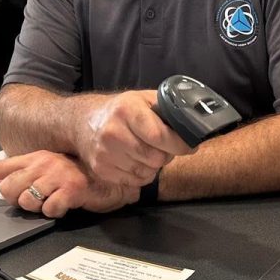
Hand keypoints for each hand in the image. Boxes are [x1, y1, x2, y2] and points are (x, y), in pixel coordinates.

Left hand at [0, 150, 134, 217]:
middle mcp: (42, 162)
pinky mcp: (70, 188)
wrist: (110, 178)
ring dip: (39, 207)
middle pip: (9, 190)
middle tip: (40, 196)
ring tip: (55, 198)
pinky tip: (66, 203)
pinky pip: (49, 210)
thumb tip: (7, 190)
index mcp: (34, 158)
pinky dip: (56, 212)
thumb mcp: (49, 171)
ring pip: (27, 202)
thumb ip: (27, 177)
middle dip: (20, 200)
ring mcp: (56, 174)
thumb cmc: (78, 177)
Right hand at [76, 90, 193, 188]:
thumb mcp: (143, 99)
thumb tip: (195, 122)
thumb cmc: (122, 110)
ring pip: (147, 171)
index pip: (160, 136)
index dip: (180, 144)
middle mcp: (113, 132)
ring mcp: (105, 153)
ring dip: (154, 165)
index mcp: (127, 110)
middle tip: (165, 146)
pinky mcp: (102, 169)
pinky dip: (142, 174)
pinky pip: (135, 181)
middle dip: (167, 154)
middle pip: (156, 158)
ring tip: (148, 151)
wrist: (84, 122)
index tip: (190, 146)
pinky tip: (137, 160)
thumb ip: (167, 108)